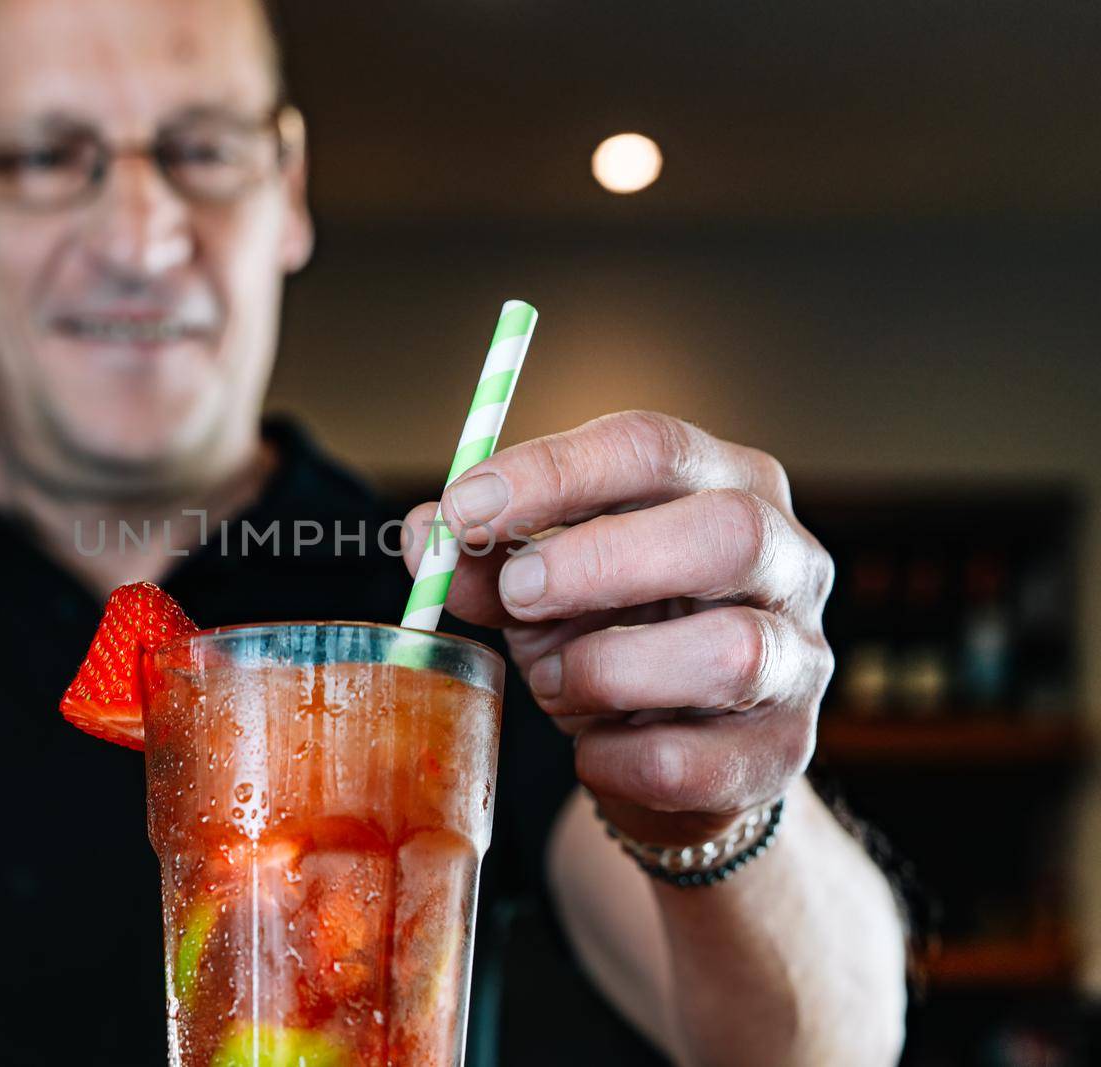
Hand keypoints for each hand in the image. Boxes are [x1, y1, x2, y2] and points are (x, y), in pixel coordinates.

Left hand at [402, 411, 834, 845]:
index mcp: (725, 483)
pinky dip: (614, 758)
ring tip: (554, 680)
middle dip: (601, 561)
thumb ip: (486, 560)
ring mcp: (800, 660)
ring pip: (728, 652)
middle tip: (517, 594)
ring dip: (608, 668)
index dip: (554, 472)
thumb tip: (426, 535)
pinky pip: (693, 761)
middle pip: (725, 531)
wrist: (674, 759)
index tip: (465, 509)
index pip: (652, 447)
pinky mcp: (782, 756)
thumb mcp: (543, 587)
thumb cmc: (611, 637)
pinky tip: (589, 747)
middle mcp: (787, 560)